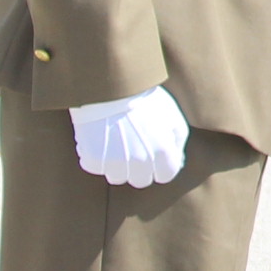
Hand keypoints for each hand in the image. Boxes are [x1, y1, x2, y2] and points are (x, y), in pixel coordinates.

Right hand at [70, 86, 190, 187]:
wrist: (111, 89)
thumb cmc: (146, 101)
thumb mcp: (173, 117)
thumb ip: (178, 143)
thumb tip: (177, 163)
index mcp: (162, 153)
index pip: (166, 176)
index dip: (163, 166)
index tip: (157, 156)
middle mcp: (140, 162)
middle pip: (141, 181)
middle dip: (141, 169)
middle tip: (136, 149)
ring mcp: (114, 163)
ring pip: (118, 178)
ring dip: (119, 166)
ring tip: (118, 143)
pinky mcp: (92, 160)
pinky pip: (97, 168)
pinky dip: (98, 158)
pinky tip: (102, 141)